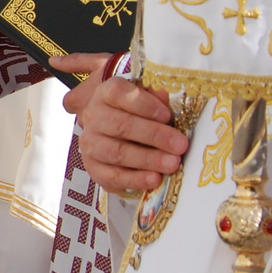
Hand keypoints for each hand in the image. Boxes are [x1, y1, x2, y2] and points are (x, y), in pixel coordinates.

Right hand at [50, 53, 189, 196]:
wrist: (122, 133)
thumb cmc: (143, 112)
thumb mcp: (150, 97)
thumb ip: (158, 96)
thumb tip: (168, 96)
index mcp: (106, 93)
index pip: (118, 93)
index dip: (143, 104)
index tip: (167, 115)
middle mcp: (94, 116)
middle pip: (121, 125)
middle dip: (154, 136)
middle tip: (180, 145)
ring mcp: (91, 143)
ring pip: (116, 152)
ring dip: (147, 159)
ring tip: (173, 164)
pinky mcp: (94, 167)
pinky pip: (112, 176)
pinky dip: (134, 179)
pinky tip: (154, 179)